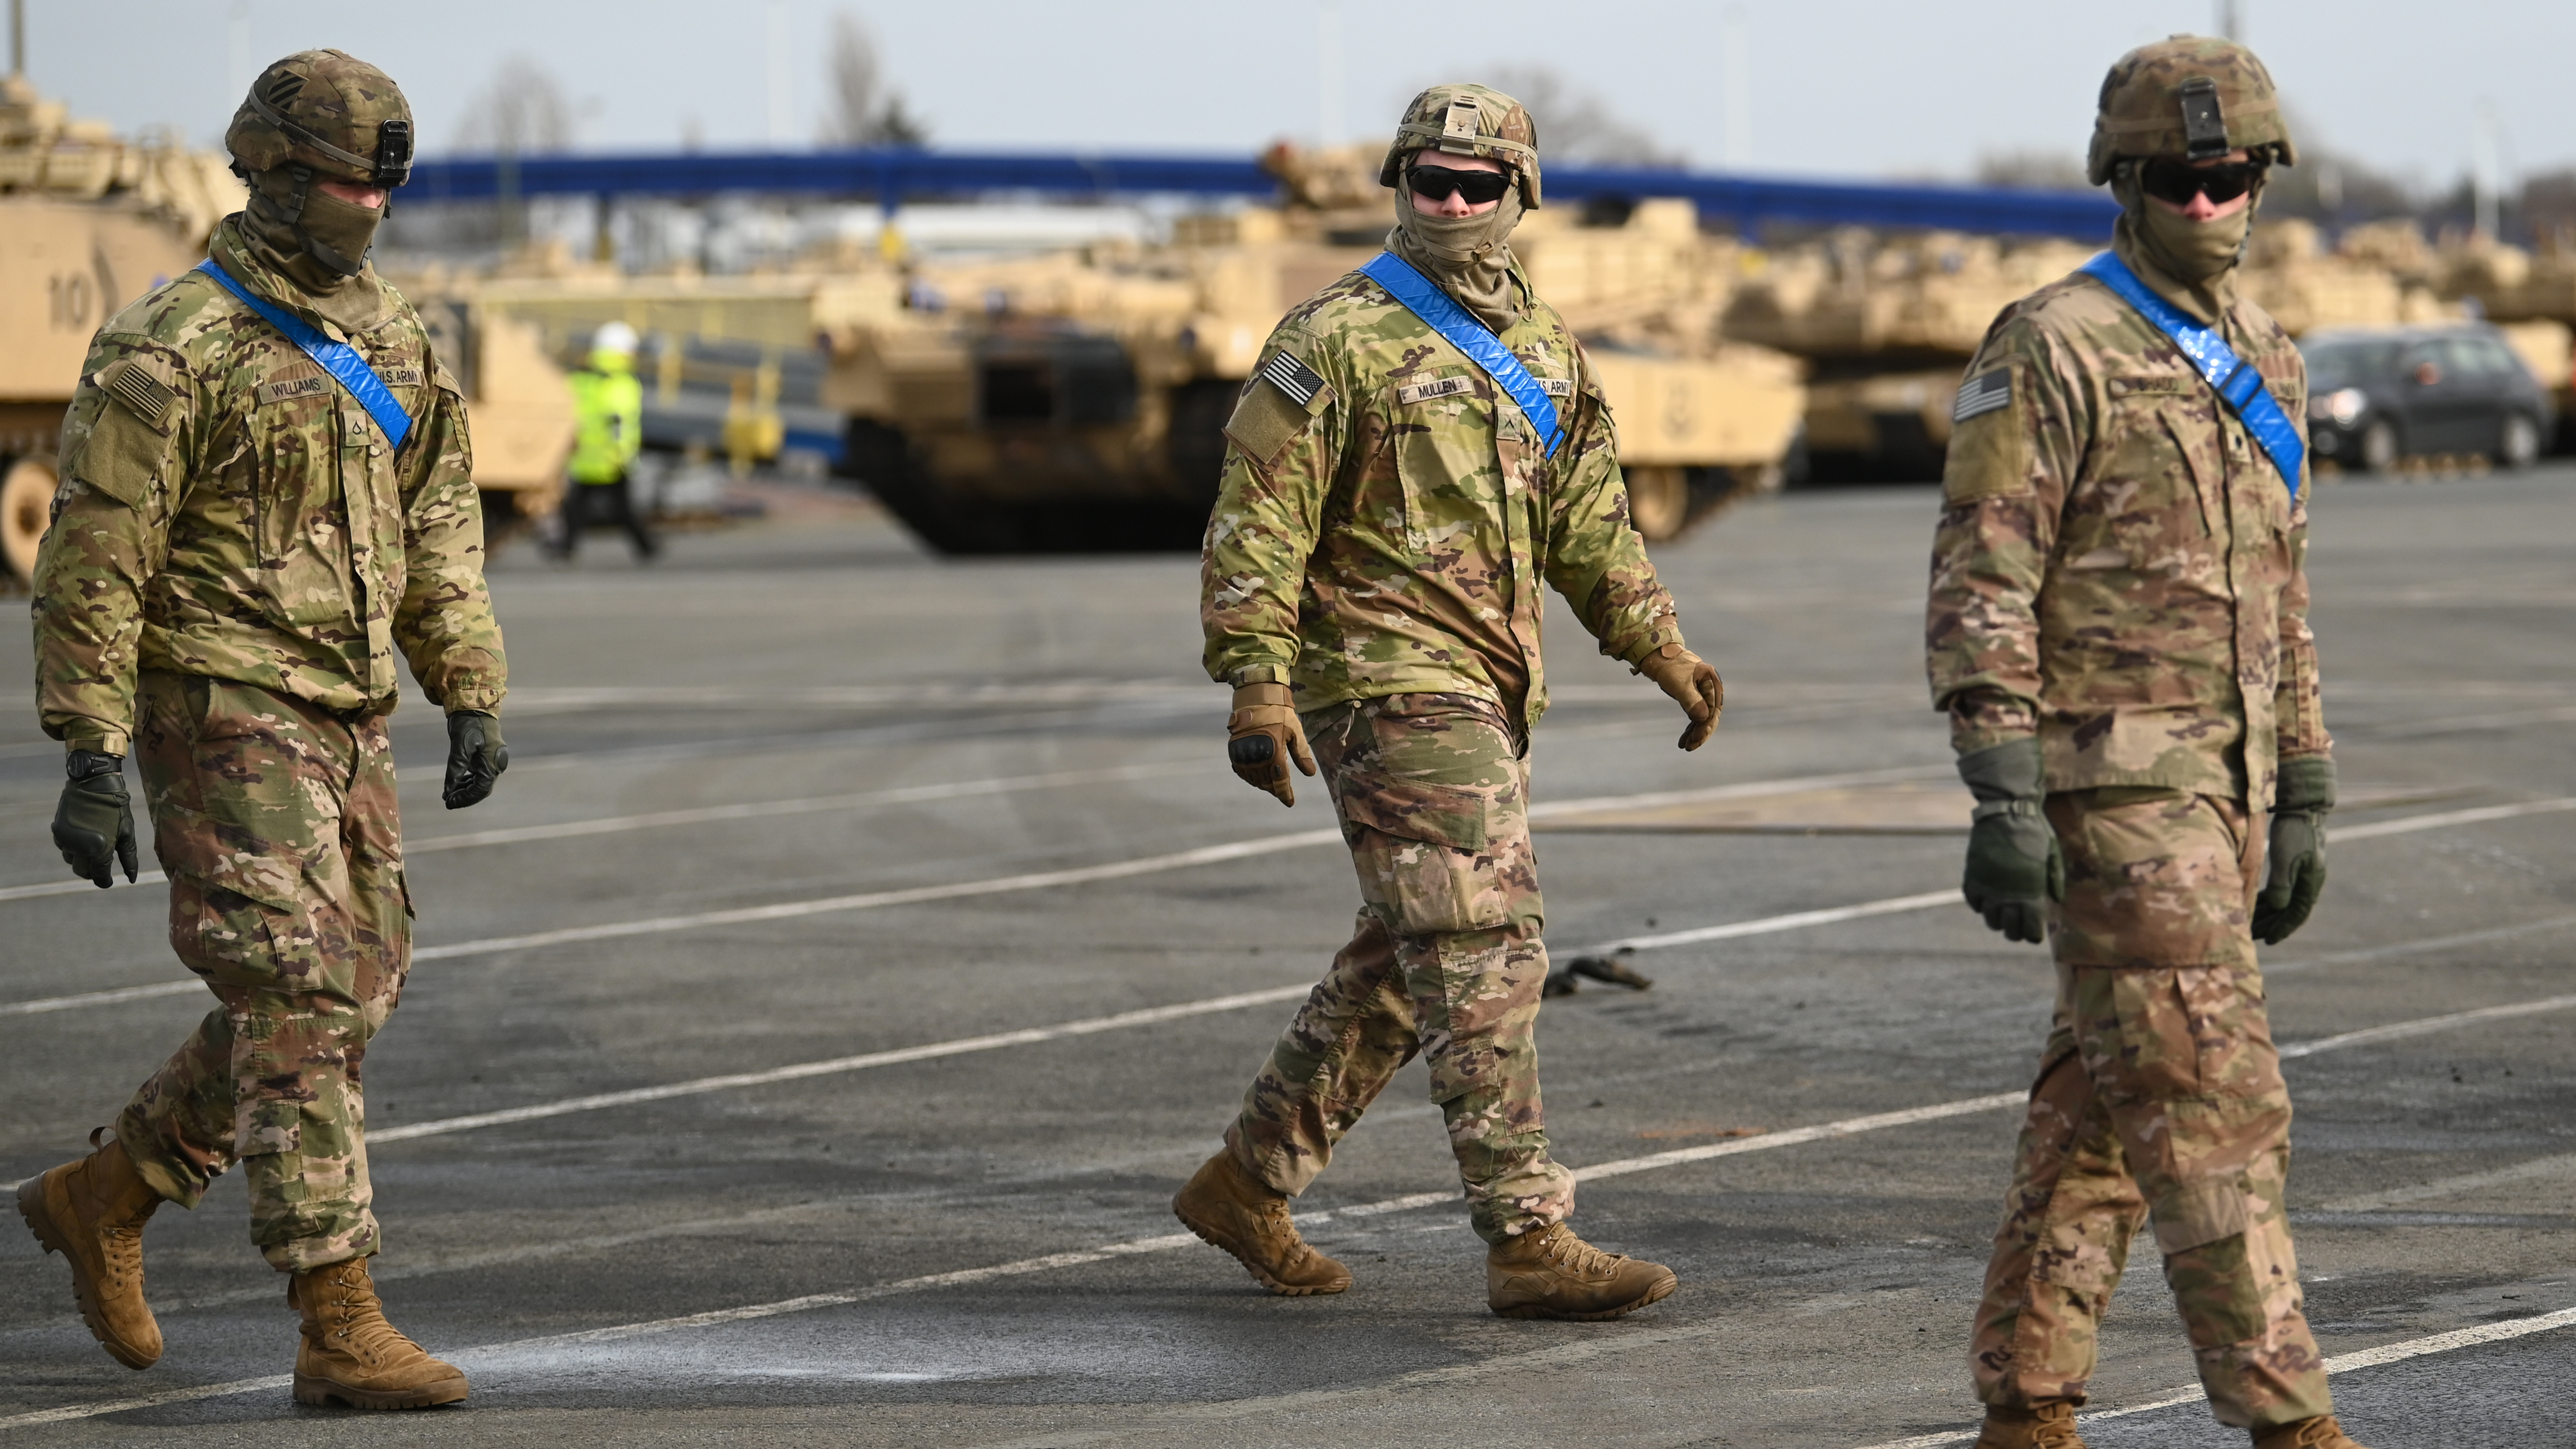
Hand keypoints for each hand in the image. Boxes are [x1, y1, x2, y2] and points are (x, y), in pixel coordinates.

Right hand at [54, 751, 138, 888]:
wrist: (93, 783)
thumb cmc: (116, 807)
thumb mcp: (127, 832)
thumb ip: (128, 857)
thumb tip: (131, 878)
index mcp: (98, 849)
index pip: (98, 875)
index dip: (104, 881)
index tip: (109, 882)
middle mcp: (78, 847)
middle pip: (82, 871)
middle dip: (93, 872)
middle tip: (102, 868)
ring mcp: (65, 839)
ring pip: (71, 860)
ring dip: (81, 861)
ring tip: (94, 852)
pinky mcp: (58, 830)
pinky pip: (63, 847)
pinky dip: (72, 849)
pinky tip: (83, 841)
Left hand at [442, 710, 508, 809]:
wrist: (476, 705)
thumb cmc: (468, 723)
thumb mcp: (460, 745)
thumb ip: (456, 768)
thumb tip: (449, 788)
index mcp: (491, 763)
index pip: (480, 789)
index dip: (465, 798)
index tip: (449, 802)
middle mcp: (495, 764)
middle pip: (482, 788)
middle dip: (465, 796)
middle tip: (447, 800)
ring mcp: (493, 759)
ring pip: (481, 782)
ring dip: (466, 789)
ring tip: (450, 792)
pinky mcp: (488, 755)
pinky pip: (480, 773)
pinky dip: (469, 780)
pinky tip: (458, 782)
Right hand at [1225, 683, 1314, 806]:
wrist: (1256, 699)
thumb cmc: (1279, 714)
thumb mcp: (1295, 732)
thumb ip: (1302, 753)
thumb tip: (1310, 773)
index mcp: (1274, 753)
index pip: (1280, 781)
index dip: (1285, 794)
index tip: (1289, 802)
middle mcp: (1258, 757)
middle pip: (1267, 782)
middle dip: (1275, 789)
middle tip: (1282, 791)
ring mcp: (1244, 755)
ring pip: (1254, 779)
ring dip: (1263, 784)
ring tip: (1271, 784)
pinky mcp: (1235, 751)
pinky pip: (1242, 771)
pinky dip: (1250, 777)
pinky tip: (1257, 776)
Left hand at [1634, 643, 1722, 750]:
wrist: (1658, 656)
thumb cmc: (1669, 667)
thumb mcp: (1679, 684)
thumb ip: (1691, 700)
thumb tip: (1703, 718)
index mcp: (1711, 682)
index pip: (1711, 710)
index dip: (1704, 727)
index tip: (1695, 740)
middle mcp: (1711, 688)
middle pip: (1710, 715)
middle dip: (1700, 733)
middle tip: (1690, 747)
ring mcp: (1703, 693)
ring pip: (1703, 717)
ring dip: (1695, 732)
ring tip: (1685, 746)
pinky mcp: (1695, 696)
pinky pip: (1696, 715)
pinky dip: (1690, 727)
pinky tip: (1684, 739)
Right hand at [1956, 739, 2061, 943]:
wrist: (2007, 811)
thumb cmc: (2035, 831)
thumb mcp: (2052, 854)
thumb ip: (2054, 878)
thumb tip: (2056, 899)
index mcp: (2031, 891)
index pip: (2030, 928)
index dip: (2032, 934)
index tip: (2034, 933)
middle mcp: (2008, 894)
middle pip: (2009, 928)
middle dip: (2015, 932)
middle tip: (2018, 928)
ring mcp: (1988, 886)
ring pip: (1990, 918)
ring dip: (1997, 921)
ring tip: (2002, 916)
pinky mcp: (1973, 876)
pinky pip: (1974, 901)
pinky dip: (1980, 905)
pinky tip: (1987, 901)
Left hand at [2253, 756, 2333, 944]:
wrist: (2302, 807)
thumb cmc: (2294, 832)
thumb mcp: (2286, 857)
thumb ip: (2281, 883)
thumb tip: (2277, 907)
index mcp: (2310, 882)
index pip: (2297, 913)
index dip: (2283, 928)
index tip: (2269, 941)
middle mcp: (2308, 880)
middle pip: (2289, 909)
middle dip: (2272, 924)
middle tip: (2252, 935)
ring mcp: (2301, 872)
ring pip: (2284, 899)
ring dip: (2268, 912)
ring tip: (2251, 922)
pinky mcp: (2293, 863)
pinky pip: (2280, 887)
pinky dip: (2268, 898)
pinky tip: (2255, 902)